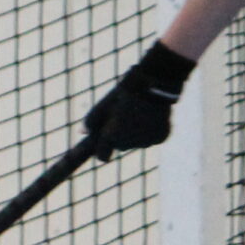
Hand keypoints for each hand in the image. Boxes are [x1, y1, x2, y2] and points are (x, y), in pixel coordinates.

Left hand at [84, 42, 194, 156]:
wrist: (155, 87)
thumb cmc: (125, 94)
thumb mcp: (103, 105)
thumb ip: (91, 121)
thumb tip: (83, 133)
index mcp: (111, 136)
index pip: (102, 157)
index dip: (101, 150)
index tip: (102, 143)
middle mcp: (129, 143)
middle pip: (120, 146)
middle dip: (118, 137)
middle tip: (122, 118)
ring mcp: (147, 142)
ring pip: (136, 143)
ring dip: (134, 134)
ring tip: (137, 114)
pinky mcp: (161, 138)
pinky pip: (151, 139)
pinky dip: (149, 132)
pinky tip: (150, 117)